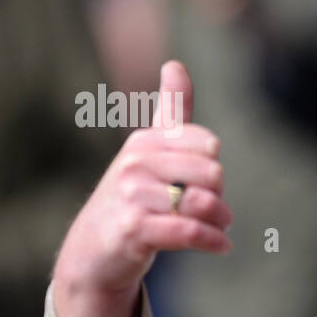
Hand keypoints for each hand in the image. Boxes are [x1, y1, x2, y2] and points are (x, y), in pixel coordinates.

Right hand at [53, 61, 232, 316]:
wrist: (93, 252)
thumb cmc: (131, 198)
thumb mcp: (147, 152)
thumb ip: (169, 112)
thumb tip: (175, 65)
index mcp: (145, 141)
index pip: (205, 144)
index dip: (212, 166)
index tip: (206, 181)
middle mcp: (136, 163)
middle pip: (211, 173)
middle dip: (219, 195)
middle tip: (217, 211)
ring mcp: (133, 195)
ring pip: (203, 202)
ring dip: (220, 221)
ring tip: (222, 228)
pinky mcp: (134, 229)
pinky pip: (189, 230)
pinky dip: (213, 241)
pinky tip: (223, 246)